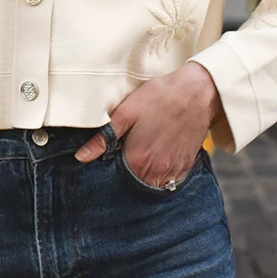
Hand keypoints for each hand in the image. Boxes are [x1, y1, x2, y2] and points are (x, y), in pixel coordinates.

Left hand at [74, 62, 220, 186]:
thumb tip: (81, 157)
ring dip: (143, 175)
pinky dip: (160, 173)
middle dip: (126, 175)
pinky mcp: (186, 167)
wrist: (196, 93)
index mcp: (137, 160)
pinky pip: (169, 180)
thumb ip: (103, 139)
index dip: (109, 171)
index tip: (108, 161)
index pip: (115, 180)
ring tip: (142, 153)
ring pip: (152, 184)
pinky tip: (156, 155)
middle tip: (125, 154)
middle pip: (134, 184)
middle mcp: (156, 172)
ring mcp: (173, 172)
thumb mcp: (125, 113)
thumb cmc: (159, 98)